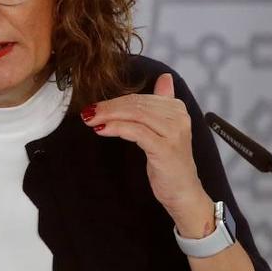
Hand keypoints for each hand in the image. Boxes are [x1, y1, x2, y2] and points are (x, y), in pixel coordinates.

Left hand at [83, 73, 213, 236]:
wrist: (183, 192)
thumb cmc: (170, 162)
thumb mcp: (165, 129)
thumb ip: (163, 103)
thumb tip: (164, 78)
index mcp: (177, 109)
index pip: (140, 98)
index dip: (115, 100)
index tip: (96, 106)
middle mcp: (178, 117)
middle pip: (136, 105)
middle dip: (109, 107)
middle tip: (88, 112)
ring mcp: (174, 133)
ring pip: (135, 115)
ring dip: (109, 116)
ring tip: (91, 120)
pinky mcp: (165, 148)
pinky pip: (137, 132)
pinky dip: (117, 128)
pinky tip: (103, 130)